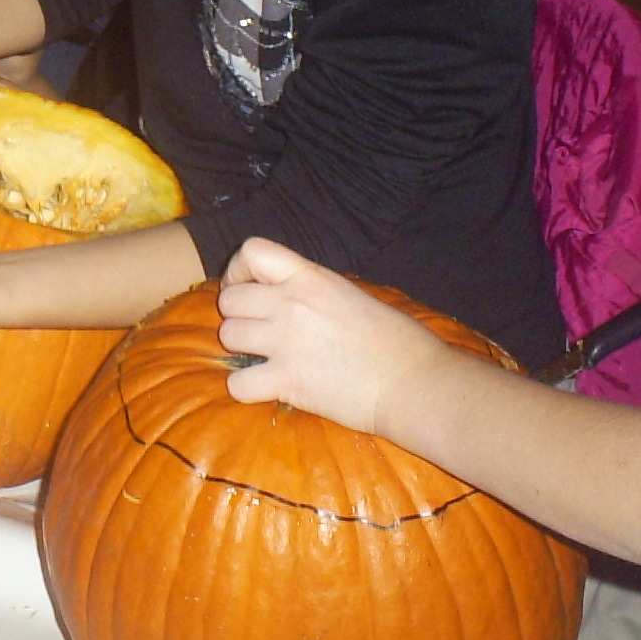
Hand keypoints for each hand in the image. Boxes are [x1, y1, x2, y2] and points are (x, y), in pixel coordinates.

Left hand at [216, 238, 447, 432]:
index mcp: (310, 277)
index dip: (239, 270)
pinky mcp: (286, 381)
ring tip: (263, 359)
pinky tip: (265, 388)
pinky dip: (245, 388)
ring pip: (227, 336)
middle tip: (258, 331)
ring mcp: (285, 342)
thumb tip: (290, 298)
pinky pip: (236, 383)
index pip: (251, 251)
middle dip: (238, 315)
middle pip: (228, 299)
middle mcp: (291, 303)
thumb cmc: (396, 340)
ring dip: (240, 349)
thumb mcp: (351, 295)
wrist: (413, 382)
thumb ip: (313, 292)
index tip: (249, 289)